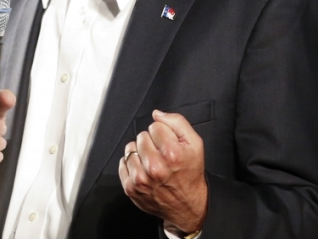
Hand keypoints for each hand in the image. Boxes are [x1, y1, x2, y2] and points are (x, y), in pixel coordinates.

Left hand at [119, 110, 207, 233]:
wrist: (187, 204)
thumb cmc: (190, 173)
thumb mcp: (195, 144)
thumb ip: (178, 122)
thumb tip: (157, 114)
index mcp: (172, 154)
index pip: (155, 126)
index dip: (163, 132)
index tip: (168, 143)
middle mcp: (155, 168)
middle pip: (141, 136)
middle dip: (151, 141)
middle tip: (161, 153)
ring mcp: (140, 180)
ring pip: (130, 149)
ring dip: (140, 152)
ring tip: (151, 161)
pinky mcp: (131, 188)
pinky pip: (123, 163)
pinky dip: (131, 163)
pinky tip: (143, 169)